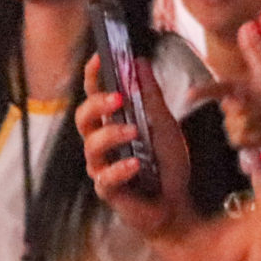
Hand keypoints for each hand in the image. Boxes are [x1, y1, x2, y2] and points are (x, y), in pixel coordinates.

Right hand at [78, 53, 193, 239]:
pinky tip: (136, 165)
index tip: (99, 57)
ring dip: (111, 135)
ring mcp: (102, 166)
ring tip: (134, 132)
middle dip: (96, 105)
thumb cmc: (167, 164)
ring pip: (90, 146)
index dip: (93, 75)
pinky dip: (120, 169)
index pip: (95, 94)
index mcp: (113, 122)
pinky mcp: (107, 190)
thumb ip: (151, 95)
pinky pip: (105, 178)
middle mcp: (102, 143)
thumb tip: (140, 60)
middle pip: (82, 118)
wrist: (177, 203)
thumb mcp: (164, 124)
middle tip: (117, 98)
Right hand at [215, 21, 260, 150]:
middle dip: (246, 109)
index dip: (202, 92)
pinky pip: (239, 139)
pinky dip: (256, 137)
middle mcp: (234, 106)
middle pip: (228, 110)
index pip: (215, 89)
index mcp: (237, 89)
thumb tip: (247, 24)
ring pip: (233, 125)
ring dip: (255, 123)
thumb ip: (256, 51)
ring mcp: (237, 124)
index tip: (190, 95)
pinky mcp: (242, 140)